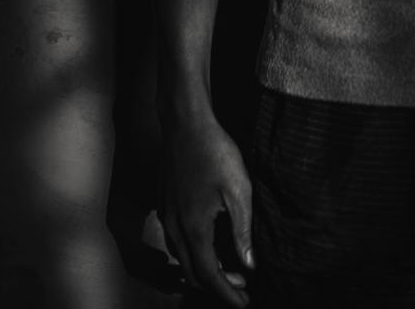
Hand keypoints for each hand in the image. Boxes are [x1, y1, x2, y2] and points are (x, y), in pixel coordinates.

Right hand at [158, 113, 252, 306]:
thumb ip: (243, 231)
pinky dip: (193, 254)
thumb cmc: (215, 152)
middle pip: (192, 273)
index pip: (208, 276)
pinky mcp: (165, 205)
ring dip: (204, 271)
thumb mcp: (239, 191)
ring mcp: (166, 216)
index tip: (244, 303)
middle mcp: (174, 228)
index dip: (226, 294)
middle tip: (243, 287)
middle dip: (217, 287)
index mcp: (194, 228)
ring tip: (231, 268)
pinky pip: (176, 242)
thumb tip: (249, 264)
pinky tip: (211, 244)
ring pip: (181, 259)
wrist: (185, 124)